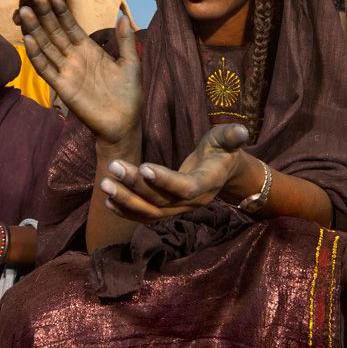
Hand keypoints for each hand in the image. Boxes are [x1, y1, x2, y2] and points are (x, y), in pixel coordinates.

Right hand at [19, 0, 141, 143]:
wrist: (124, 122)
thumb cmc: (128, 93)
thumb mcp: (131, 63)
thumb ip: (125, 41)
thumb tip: (123, 16)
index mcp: (89, 49)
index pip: (70, 26)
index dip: (61, 11)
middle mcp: (75, 58)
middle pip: (55, 32)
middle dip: (44, 15)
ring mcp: (67, 71)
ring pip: (46, 47)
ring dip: (35, 30)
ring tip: (25, 12)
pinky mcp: (62, 87)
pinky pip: (46, 68)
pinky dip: (36, 55)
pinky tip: (29, 39)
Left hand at [99, 124, 249, 221]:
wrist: (223, 172)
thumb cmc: (223, 150)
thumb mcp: (228, 139)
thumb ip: (232, 136)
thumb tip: (242, 131)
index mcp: (208, 183)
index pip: (185, 187)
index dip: (165, 180)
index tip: (143, 167)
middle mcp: (193, 201)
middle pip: (161, 201)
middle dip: (135, 186)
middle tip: (113, 167)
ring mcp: (180, 209)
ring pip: (150, 212)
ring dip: (126, 201)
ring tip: (105, 184)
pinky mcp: (168, 210)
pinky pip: (146, 216)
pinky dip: (127, 211)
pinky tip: (109, 200)